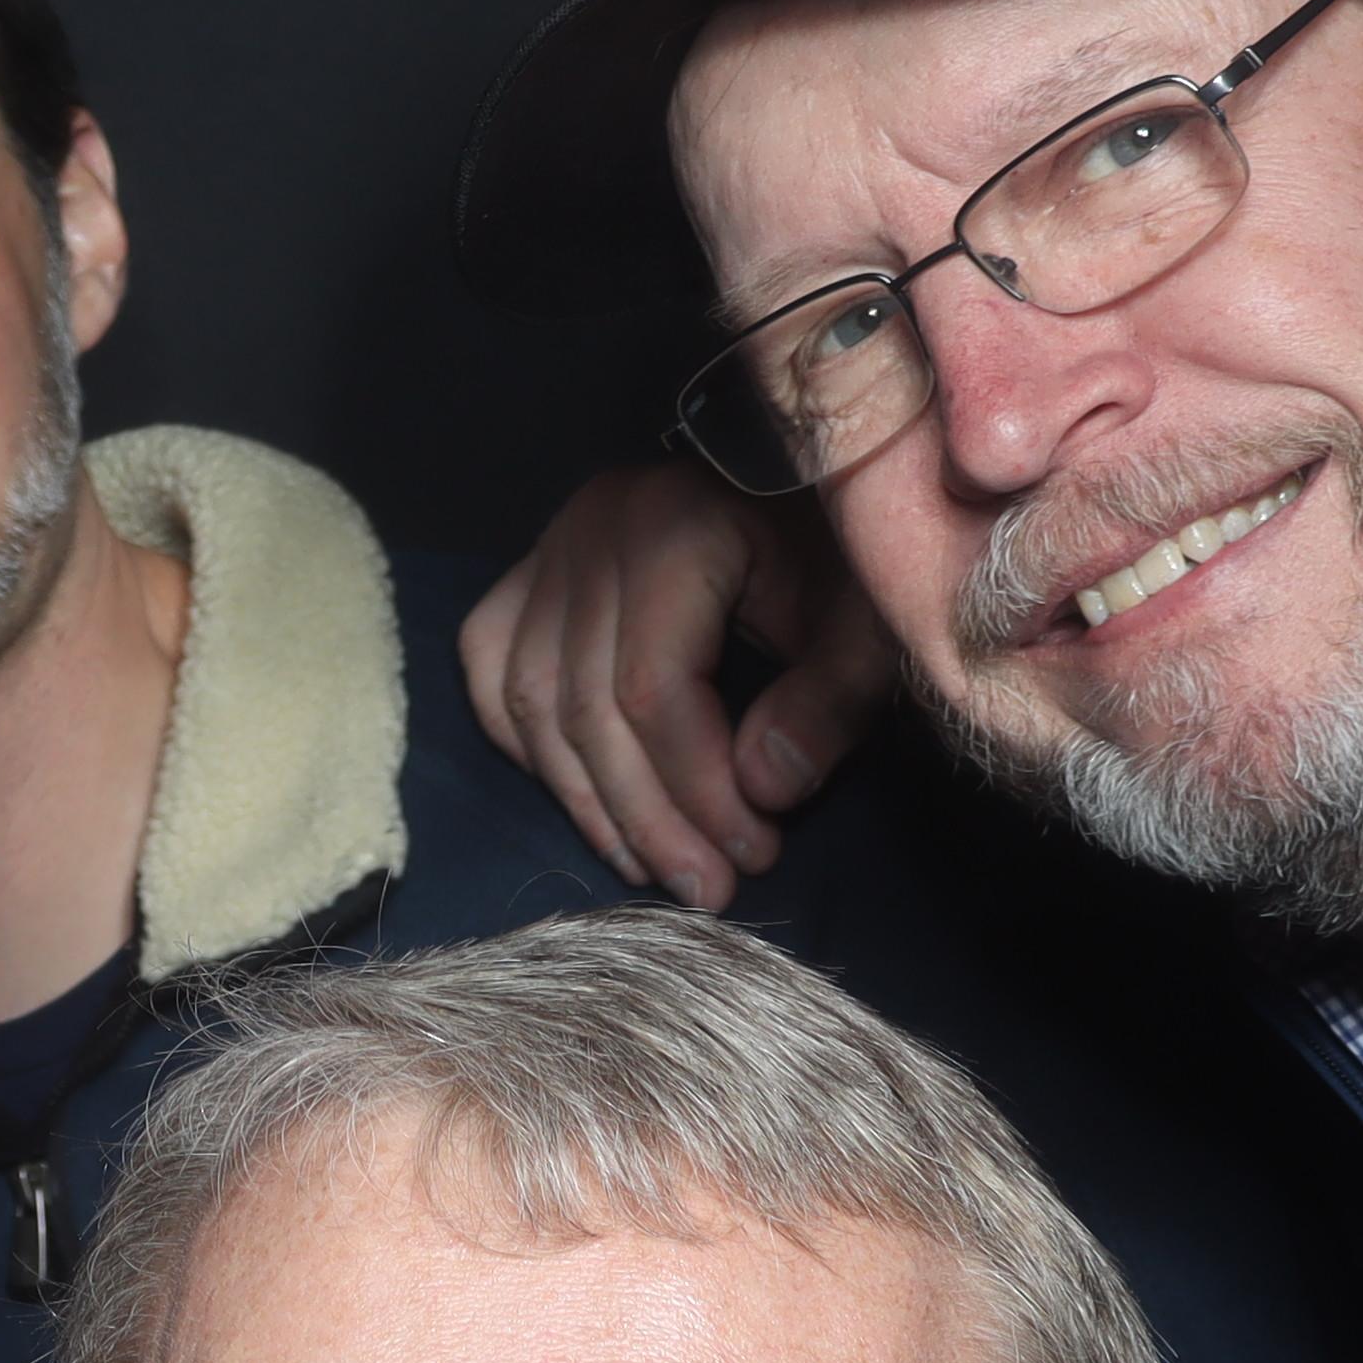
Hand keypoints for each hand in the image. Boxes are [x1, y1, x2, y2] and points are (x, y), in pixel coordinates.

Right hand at [453, 459, 899, 907]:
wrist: (800, 474)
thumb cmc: (840, 550)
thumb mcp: (866, 618)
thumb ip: (830, 700)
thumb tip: (761, 789)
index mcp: (674, 524)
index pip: (654, 688)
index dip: (697, 788)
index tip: (753, 855)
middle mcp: (590, 530)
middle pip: (587, 709)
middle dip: (647, 817)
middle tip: (706, 888)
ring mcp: (547, 551)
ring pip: (531, 704)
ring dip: (588, 802)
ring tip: (652, 865)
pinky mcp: (525, 577)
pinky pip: (496, 677)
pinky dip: (531, 748)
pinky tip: (588, 800)